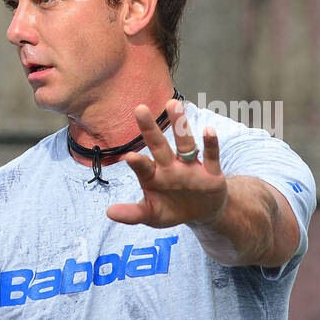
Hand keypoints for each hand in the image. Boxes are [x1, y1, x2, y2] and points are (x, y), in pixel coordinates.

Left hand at [105, 99, 227, 228]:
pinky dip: (210, 144)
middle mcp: (170, 167)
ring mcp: (190, 167)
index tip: (129, 156)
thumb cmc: (172, 209)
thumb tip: (108, 213)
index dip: (138, 163)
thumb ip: (132, 214)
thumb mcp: (152, 216)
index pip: (143, 167)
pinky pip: (210, 155)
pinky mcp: (211, 172)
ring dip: (180, 125)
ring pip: (185, 143)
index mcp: (153, 177)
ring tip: (173, 104)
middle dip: (150, 129)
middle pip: (159, 146)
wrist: (202, 213)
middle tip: (139, 109)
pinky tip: (209, 130)